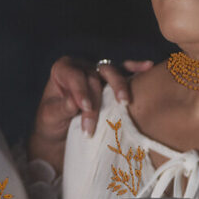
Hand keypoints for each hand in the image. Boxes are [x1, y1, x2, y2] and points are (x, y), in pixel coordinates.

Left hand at [27, 56, 152, 171]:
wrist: (60, 132)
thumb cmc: (52, 122)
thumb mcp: (49, 117)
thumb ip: (61, 109)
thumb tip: (73, 102)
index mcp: (63, 70)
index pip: (73, 75)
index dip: (80, 91)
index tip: (85, 108)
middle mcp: (81, 66)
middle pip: (94, 75)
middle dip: (97, 98)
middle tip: (97, 116)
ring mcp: (98, 72)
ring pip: (111, 71)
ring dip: (119, 84)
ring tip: (125, 100)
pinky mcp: (111, 80)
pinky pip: (125, 71)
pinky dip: (136, 67)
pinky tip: (148, 66)